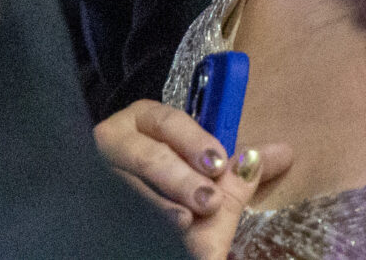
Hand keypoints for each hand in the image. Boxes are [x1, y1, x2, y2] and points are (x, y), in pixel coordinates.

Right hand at [95, 100, 291, 258]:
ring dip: (159, 202)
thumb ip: (242, 176)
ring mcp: (92, 177)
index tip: (219, 163)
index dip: (193, 139)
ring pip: (122, 181)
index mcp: (143, 130)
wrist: (149, 249)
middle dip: (180, 176)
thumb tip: (283, 152)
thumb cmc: (182, 227)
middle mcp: (110, 150)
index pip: (162, 119)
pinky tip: (161, 229)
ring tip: (186, 221)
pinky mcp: (82, 201)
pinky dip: (138, 215)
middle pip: (142, 152)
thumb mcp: (213, 200)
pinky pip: (107, 203)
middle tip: (208, 200)